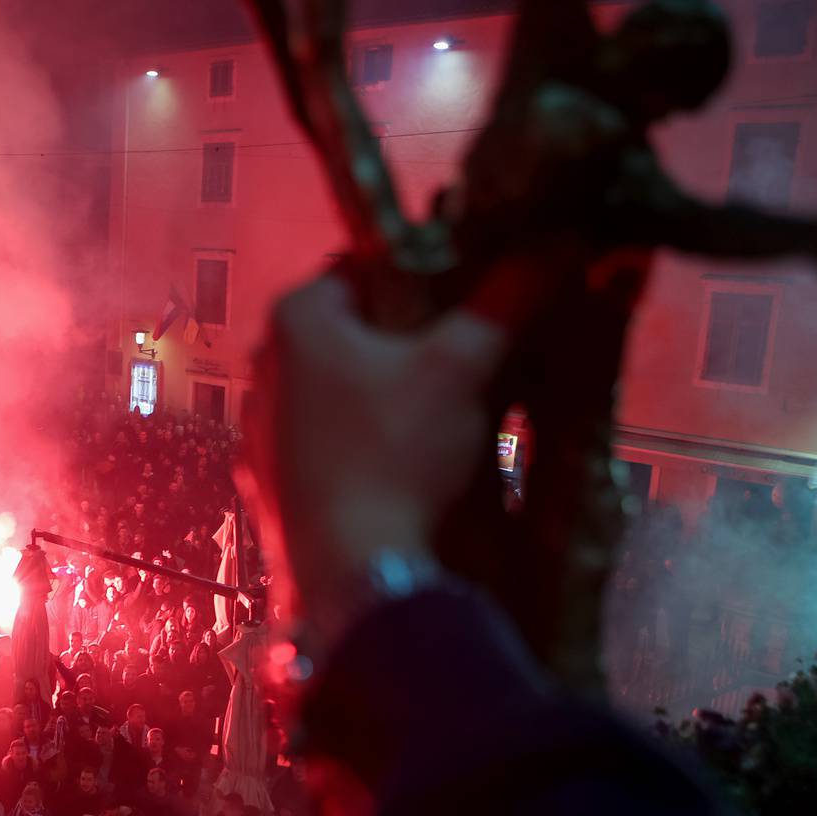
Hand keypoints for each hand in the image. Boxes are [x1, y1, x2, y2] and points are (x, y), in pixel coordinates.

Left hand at [237, 273, 512, 633]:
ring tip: (438, 414)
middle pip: (347, 332)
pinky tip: (399, 464)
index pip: (361, 267)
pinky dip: (356, 443)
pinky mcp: (268, 483)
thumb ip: (506, 300)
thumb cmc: (396, 452)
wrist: (353, 569)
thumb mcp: (461, 367)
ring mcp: (258, 430)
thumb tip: (558, 246)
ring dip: (379, 394)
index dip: (419, 274)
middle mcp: (263, 367)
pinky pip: (320, 444)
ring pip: (332, 390)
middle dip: (402, 338)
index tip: (465, 295)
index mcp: (296, 319)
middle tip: (461, 354)